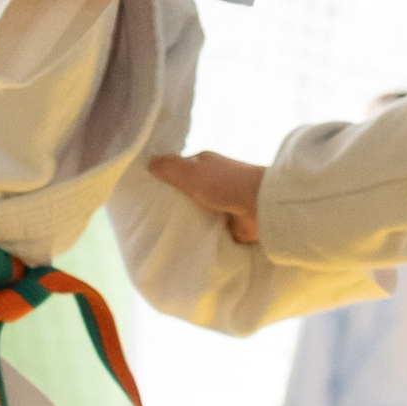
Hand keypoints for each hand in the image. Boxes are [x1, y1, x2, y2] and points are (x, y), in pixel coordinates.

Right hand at [149, 149, 265, 241]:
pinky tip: (183, 243)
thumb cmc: (224, 183)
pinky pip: (208, 230)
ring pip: (196, 212)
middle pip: (186, 193)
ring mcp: (222, 203)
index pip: (179, 171)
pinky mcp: (229, 224)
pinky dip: (200, 235)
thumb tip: (149, 162)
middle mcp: (214, 181)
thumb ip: (168, 166)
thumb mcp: (191, 170)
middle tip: (150, 220)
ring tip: (162, 234)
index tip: (146, 195)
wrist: (260, 206)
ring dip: (186, 221)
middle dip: (173, 204)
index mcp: (205, 164)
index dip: (163, 181)